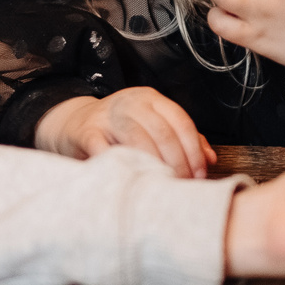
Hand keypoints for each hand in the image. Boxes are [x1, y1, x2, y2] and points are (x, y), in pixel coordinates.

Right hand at [35, 87, 212, 177]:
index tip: (198, 175)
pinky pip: (106, 149)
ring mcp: (107, 115)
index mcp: (152, 99)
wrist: (74, 124)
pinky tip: (131, 179)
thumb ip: (181, 139)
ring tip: (160, 185)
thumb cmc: (119, 130)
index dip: (193, 151)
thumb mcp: (152, 125)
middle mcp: (131, 102)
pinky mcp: (86, 131)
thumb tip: (210, 158)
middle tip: (180, 185)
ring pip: (138, 139)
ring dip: (153, 166)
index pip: (181, 122)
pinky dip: (120, 166)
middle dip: (177, 163)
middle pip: (163, 132)